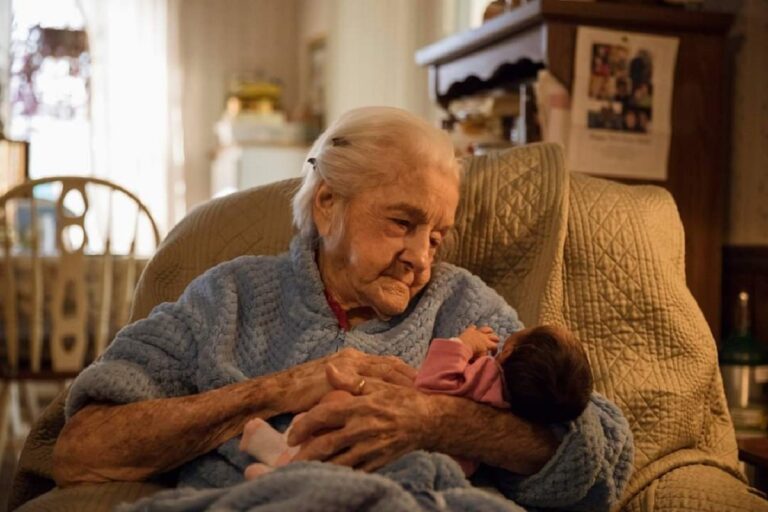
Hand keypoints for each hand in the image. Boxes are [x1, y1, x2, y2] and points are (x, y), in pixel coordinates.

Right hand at [283, 348, 416, 413]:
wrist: (277, 392)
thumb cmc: (301, 394)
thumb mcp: (332, 388)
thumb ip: (350, 389)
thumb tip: (369, 399)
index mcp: (354, 359)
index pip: (388, 365)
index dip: (408, 373)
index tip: (428, 383)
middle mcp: (353, 358)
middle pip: (392, 366)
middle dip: (413, 377)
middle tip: (435, 388)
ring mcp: (346, 366)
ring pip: (385, 372)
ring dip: (404, 383)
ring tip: (423, 396)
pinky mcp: (338, 376)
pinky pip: (368, 384)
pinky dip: (384, 392)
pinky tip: (396, 402)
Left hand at [286, 364, 436, 471]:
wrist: (429, 420)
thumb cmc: (400, 400)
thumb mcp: (378, 384)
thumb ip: (351, 380)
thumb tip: (328, 369)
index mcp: (360, 407)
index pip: (324, 416)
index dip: (303, 426)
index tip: (291, 435)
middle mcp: (363, 429)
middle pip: (326, 445)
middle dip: (304, 454)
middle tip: (288, 459)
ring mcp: (371, 448)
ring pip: (337, 462)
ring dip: (317, 467)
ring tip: (302, 471)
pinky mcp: (379, 463)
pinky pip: (354, 472)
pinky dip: (338, 475)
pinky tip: (327, 477)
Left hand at [458, 325, 498, 356]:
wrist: (463, 346)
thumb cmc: (472, 353)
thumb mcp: (481, 357)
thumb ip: (486, 357)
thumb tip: (489, 358)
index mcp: (488, 344)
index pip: (495, 347)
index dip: (495, 351)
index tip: (492, 354)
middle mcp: (484, 337)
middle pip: (494, 336)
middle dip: (496, 340)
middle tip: (495, 343)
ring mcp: (477, 332)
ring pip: (486, 329)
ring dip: (489, 330)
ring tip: (490, 332)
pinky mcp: (470, 330)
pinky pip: (473, 327)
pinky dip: (474, 328)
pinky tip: (474, 328)